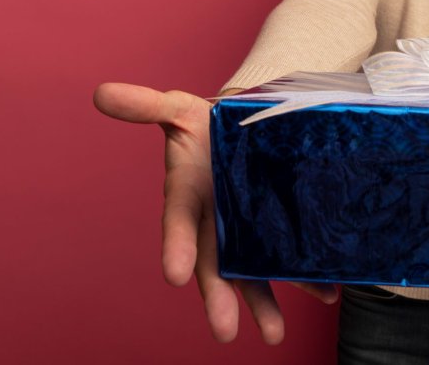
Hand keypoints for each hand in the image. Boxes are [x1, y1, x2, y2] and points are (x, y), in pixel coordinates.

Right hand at [93, 83, 337, 342]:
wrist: (245, 125)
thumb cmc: (205, 124)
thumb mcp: (178, 108)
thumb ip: (146, 105)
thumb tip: (102, 93)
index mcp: (188, 196)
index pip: (179, 224)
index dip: (176, 248)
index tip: (175, 276)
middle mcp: (214, 223)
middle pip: (213, 266)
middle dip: (218, 299)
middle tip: (224, 332)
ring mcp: (246, 231)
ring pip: (251, 273)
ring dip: (263, 304)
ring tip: (274, 334)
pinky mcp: (275, 231)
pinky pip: (290, 258)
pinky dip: (308, 277)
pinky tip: (326, 293)